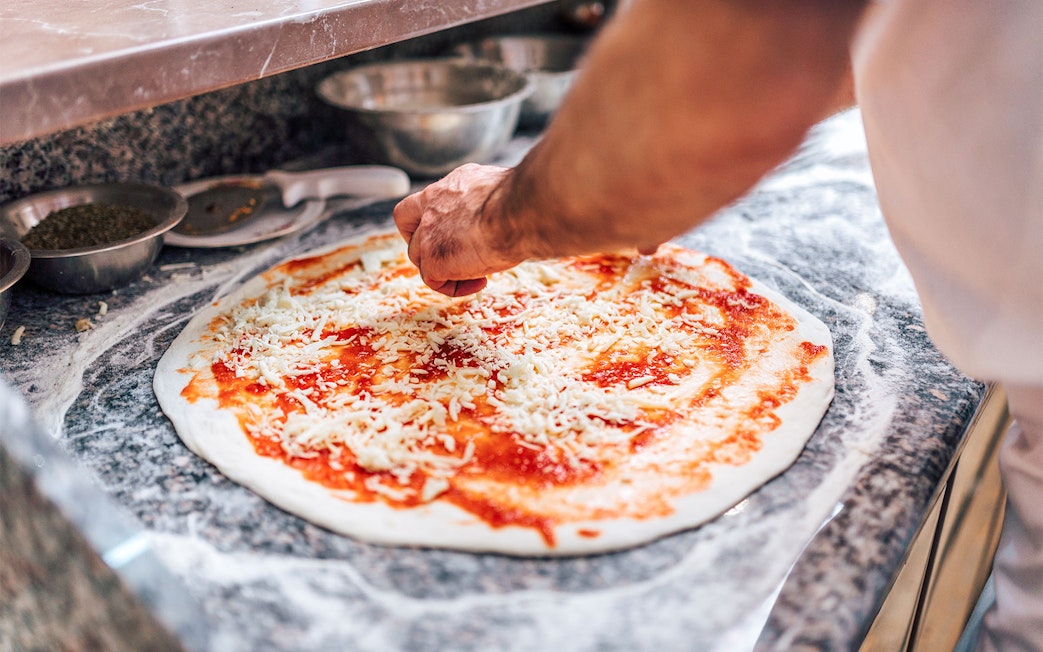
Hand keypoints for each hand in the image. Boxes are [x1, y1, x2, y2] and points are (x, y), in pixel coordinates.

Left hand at [393, 164, 519, 296]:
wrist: (522, 211)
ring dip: (445, 270)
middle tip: (454, 258)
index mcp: (450, 187)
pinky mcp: (433, 257)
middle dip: (427, 247)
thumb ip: (486, 205)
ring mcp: (429, 232)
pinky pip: (433, 280)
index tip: (446, 233)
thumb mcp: (499, 194)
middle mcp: (433, 205)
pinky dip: (454, 286)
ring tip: (480, 273)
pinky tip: (480, 281)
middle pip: (411, 230)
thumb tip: (498, 217)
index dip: (425, 221)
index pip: (420, 202)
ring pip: (420, 257)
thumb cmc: (524, 202)